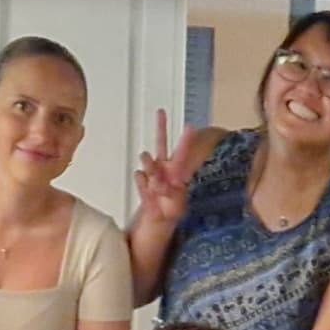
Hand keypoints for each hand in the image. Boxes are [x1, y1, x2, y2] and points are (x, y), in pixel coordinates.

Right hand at [134, 110, 187, 230]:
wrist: (159, 217)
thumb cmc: (172, 208)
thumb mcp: (177, 202)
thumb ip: (170, 191)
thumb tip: (160, 183)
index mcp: (176, 170)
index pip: (182, 152)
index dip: (186, 140)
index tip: (190, 127)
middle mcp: (164, 167)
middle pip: (161, 143)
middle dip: (161, 127)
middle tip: (161, 112)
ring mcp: (152, 172)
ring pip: (147, 159)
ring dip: (149, 166)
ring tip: (154, 179)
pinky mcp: (142, 180)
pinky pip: (139, 176)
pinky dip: (143, 184)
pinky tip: (148, 189)